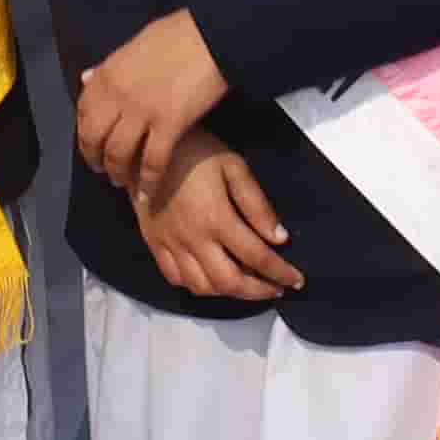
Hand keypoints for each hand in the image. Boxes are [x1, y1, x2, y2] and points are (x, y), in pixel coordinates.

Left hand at [68, 7, 230, 198]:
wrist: (210, 36)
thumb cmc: (175, 36)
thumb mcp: (132, 47)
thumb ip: (108, 68)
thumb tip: (87, 78)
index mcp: (106, 76)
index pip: (82, 112)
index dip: (84, 135)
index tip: (91, 146)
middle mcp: (116, 96)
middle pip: (95, 139)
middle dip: (95, 159)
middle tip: (103, 170)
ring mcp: (141, 112)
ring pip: (118, 154)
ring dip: (117, 173)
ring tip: (122, 182)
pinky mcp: (169, 126)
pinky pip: (153, 162)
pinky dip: (148, 182)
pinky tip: (148, 194)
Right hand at [140, 132, 301, 301]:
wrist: (142, 146)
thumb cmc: (195, 151)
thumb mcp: (233, 166)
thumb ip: (256, 204)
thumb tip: (279, 238)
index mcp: (217, 219)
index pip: (257, 257)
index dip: (281, 273)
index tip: (297, 280)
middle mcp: (194, 239)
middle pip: (230, 282)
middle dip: (258, 292)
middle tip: (275, 288)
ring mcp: (171, 244)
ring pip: (202, 286)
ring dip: (229, 293)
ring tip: (246, 284)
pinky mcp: (154, 244)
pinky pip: (176, 277)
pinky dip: (197, 286)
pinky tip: (211, 277)